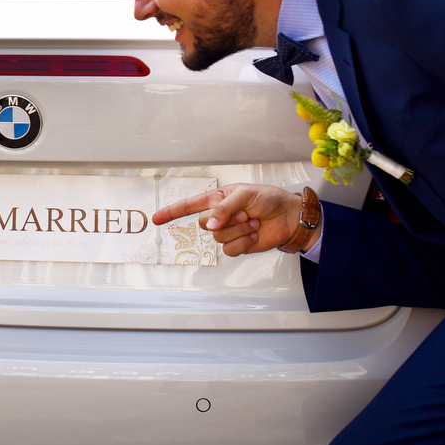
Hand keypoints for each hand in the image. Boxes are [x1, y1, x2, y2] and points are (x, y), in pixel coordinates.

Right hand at [152, 183, 306, 256]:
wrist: (288, 217)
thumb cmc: (269, 199)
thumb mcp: (245, 194)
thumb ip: (224, 208)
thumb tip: (210, 225)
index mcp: (217, 199)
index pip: (188, 205)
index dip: (171, 212)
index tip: (156, 219)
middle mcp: (219, 216)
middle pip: (203, 223)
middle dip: (225, 219)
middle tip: (245, 213)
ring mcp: (228, 232)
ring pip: (218, 238)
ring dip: (238, 230)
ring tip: (252, 222)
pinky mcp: (237, 246)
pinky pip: (229, 250)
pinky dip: (243, 242)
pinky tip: (253, 235)